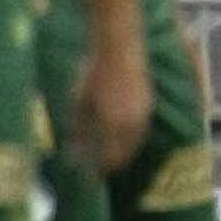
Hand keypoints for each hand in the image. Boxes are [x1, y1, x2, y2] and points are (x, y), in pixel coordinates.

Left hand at [74, 35, 152, 176]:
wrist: (119, 47)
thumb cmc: (94, 72)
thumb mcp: (80, 102)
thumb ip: (78, 129)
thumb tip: (72, 151)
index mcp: (114, 125)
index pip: (108, 158)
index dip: (98, 168)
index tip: (87, 173)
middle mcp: (133, 124)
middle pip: (125, 154)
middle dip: (112, 163)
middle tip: (99, 169)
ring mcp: (144, 114)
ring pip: (135, 143)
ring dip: (123, 152)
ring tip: (110, 155)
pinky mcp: (148, 103)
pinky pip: (141, 130)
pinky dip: (131, 139)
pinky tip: (120, 135)